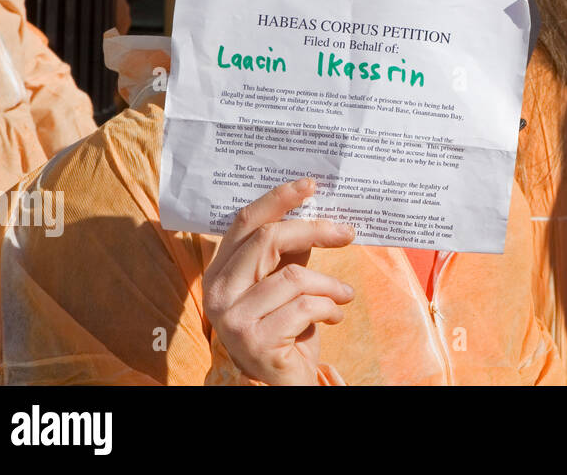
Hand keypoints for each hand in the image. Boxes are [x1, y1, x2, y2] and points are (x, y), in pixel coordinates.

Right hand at [204, 178, 356, 384]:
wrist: (281, 382)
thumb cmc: (287, 327)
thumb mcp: (286, 281)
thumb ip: (290, 250)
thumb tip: (315, 207)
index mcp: (221, 270)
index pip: (244, 222)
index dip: (277, 199)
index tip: (311, 184)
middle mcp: (217, 291)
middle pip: (269, 240)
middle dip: (315, 231)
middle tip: (348, 233)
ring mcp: (231, 318)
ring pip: (292, 276)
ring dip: (330, 285)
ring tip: (344, 296)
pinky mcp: (253, 341)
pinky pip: (304, 308)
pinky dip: (329, 309)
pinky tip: (335, 318)